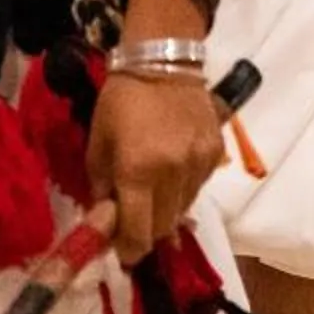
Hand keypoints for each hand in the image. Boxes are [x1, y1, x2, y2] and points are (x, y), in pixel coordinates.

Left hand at [84, 72, 226, 262]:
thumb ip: (101, 187)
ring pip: (182, 211)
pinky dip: (183, 189)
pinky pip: (198, 188)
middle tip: (133, 222)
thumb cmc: (121, 101)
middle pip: (162, 228)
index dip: (128, 251)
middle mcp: (172, 172)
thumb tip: (105, 221)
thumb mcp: (97, 143)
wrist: (162, 60)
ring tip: (153, 192)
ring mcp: (199, 164)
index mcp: (138, 170)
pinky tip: (172, 170)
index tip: (122, 253)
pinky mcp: (216, 154)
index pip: (138, 234)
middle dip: (146, 232)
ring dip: (165, 211)